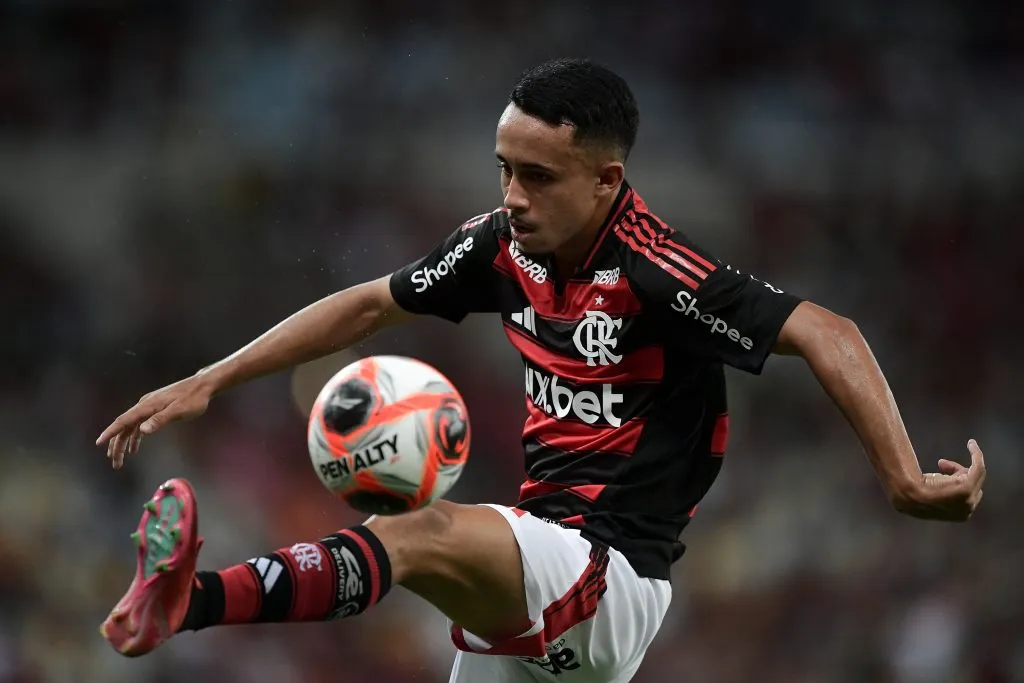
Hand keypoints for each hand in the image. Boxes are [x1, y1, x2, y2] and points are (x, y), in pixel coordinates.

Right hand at [96, 374, 215, 468]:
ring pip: (130, 427)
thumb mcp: (179, 411)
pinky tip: (134, 448)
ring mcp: (149, 406)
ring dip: (124, 443)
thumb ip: (160, 420)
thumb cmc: (193, 398)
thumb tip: (142, 430)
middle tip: (115, 463)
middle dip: (117, 445)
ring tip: (120, 460)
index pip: (124, 420)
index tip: (98, 443)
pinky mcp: (154, 408)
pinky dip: (135, 437)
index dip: (110, 432)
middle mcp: (144, 405)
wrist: (202, 386)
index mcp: (148, 406)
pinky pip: (139, 424)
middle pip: (124, 426)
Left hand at [895, 439, 985, 521]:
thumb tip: (943, 473)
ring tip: (941, 463)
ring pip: (974, 475)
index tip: (944, 467)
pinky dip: (976, 454)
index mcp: (961, 515)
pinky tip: (971, 443)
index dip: (955, 479)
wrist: (908, 496)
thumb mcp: (932, 493)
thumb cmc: (914, 493)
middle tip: (941, 465)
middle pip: (971, 484)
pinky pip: (978, 467)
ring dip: (959, 467)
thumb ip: (943, 488)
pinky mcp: (967, 488)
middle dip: (957, 473)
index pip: (967, 493)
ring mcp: (969, 500)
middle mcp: (968, 510)